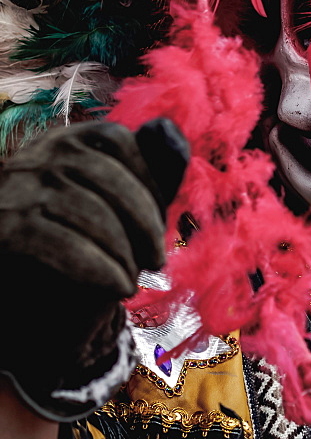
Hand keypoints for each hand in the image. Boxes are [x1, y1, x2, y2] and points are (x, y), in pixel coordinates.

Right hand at [0, 118, 187, 418]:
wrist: (35, 311)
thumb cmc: (87, 250)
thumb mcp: (125, 207)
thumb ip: (153, 169)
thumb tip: (166, 127)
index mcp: (64, 144)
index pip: (115, 139)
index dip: (149, 177)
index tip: (162, 219)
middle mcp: (33, 158)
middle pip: (102, 172)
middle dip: (142, 219)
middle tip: (158, 260)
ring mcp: (11, 192)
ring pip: (82, 207)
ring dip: (120, 249)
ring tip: (134, 281)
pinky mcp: (1, 230)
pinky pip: (54, 242)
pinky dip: (96, 267)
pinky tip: (118, 287)